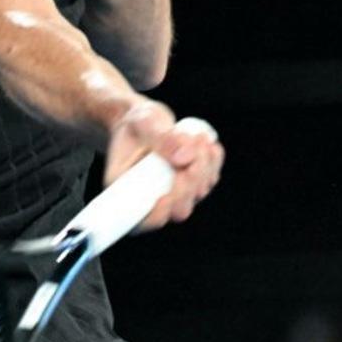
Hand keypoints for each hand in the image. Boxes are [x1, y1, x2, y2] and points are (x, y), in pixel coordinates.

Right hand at [105, 101, 224, 228]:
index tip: (165, 196)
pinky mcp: (193, 184)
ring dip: (203, 164)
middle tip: (188, 148)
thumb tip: (184, 158)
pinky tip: (206, 143)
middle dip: (189, 181)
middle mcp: (153, 199)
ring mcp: (176, 194)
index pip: (143, 221)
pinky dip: (213, 160)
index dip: (158, 214)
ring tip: (194, 136)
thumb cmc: (136, 123)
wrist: (146, 121)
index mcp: (128, 191)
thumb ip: (160, 138)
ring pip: (198, 192)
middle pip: (179, 209)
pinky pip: (210, 178)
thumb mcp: (142, 121)